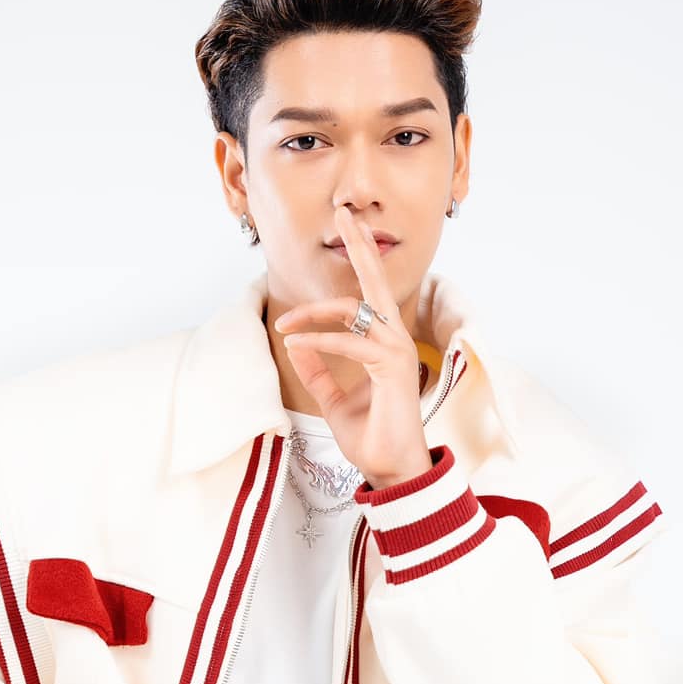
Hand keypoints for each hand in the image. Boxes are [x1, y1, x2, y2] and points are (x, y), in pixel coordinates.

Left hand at [274, 203, 432, 488]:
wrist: (391, 470)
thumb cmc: (371, 437)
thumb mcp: (334, 400)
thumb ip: (318, 371)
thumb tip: (296, 343)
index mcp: (385, 344)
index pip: (367, 296)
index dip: (355, 263)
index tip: (339, 238)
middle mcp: (395, 340)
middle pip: (376, 282)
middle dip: (359, 246)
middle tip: (344, 213)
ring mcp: (398, 351)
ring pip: (356, 311)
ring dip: (314, 312)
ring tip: (284, 324)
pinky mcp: (392, 368)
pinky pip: (351, 343)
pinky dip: (320, 340)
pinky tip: (297, 341)